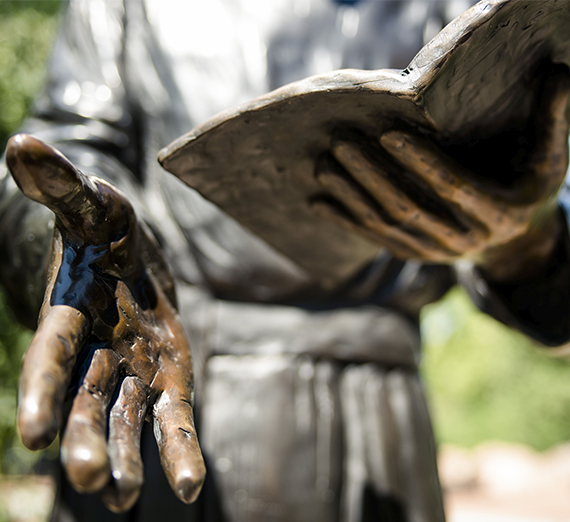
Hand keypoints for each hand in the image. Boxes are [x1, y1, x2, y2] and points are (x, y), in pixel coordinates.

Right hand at [6, 135, 205, 510]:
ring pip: (126, 421)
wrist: (130, 260)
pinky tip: (190, 485)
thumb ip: (59, 185)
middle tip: (89, 480)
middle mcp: (96, 353)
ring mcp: (132, 371)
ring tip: (124, 500)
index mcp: (71, 312)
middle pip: (86, 401)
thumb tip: (22, 144)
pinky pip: (173, 418)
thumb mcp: (91, 203)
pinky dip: (180, 450)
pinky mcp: (168, 379)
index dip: (42, 390)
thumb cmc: (105, 230)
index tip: (33, 435)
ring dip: (126, 459)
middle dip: (86, 438)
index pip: (52, 354)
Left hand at [314, 69, 569, 280]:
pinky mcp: (413, 255)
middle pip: (409, 206)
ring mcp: (434, 252)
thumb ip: (551, 121)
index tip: (388, 132)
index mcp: (496, 213)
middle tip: (341, 141)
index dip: (422, 162)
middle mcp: (462, 239)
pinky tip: (319, 201)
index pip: (453, 186)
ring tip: (323, 165)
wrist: (511, 245)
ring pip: (386, 224)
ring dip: (351, 196)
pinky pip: (376, 239)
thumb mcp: (548, 161)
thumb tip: (560, 70)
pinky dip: (346, 221)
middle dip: (372, 174)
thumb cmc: (526, 191)